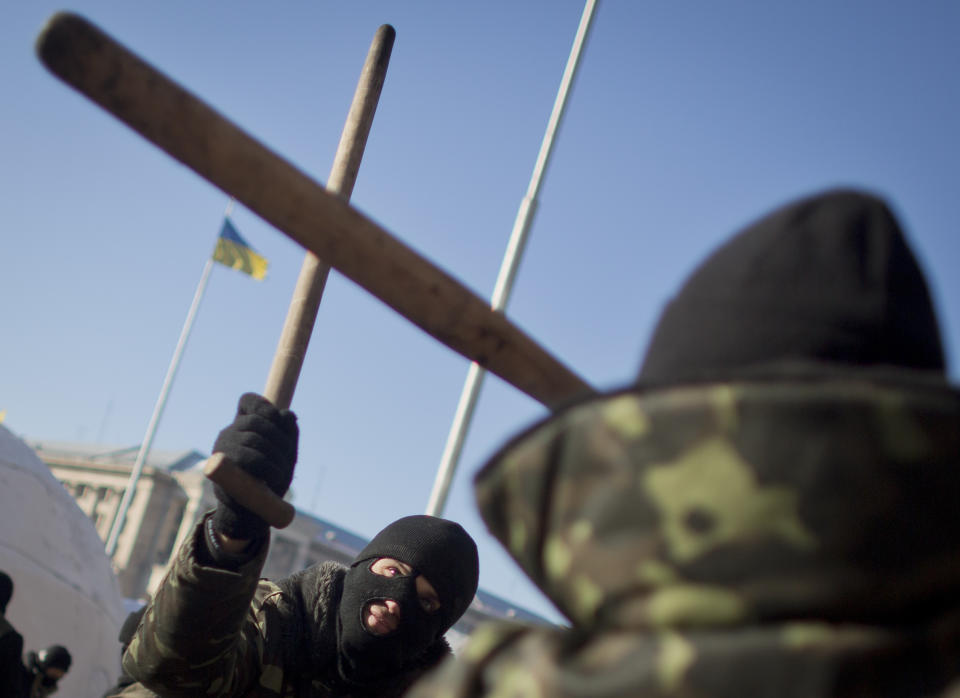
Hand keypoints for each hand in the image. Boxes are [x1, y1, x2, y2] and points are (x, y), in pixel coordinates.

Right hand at [211, 393, 297, 539]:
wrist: (249, 513)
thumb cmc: (268, 480)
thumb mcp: (284, 454)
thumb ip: (288, 433)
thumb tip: (289, 415)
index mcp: (241, 426)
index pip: (249, 401)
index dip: (266, 407)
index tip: (281, 420)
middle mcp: (228, 433)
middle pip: (257, 422)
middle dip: (280, 439)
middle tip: (290, 459)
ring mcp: (221, 449)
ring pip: (253, 439)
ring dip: (276, 455)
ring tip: (284, 473)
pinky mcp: (220, 468)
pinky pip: (248, 458)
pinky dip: (268, 467)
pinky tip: (276, 477)